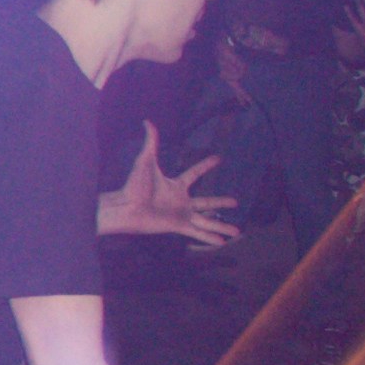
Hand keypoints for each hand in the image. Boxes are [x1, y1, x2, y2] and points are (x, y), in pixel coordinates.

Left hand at [99, 121, 240, 247]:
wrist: (127, 206)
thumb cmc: (134, 185)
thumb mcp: (145, 161)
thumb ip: (150, 142)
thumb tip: (147, 121)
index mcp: (175, 185)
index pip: (195, 173)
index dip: (206, 165)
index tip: (218, 158)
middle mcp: (181, 201)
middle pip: (207, 202)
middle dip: (221, 202)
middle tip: (236, 201)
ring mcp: (181, 214)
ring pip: (207, 221)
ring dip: (222, 227)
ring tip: (237, 232)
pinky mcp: (178, 226)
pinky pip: (198, 232)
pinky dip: (210, 238)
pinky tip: (222, 243)